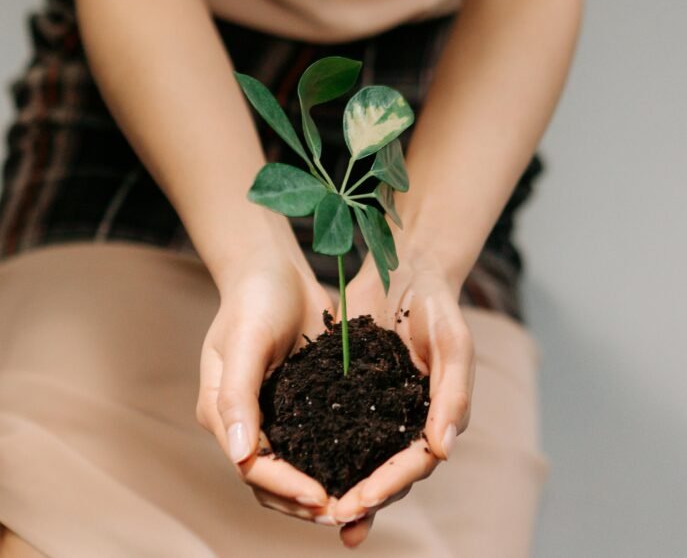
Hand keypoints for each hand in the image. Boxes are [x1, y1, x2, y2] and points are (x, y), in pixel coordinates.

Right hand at [195, 248, 340, 525]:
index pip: (253, 466)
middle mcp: (247, 422)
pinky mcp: (302, 402)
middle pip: (272, 480)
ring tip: (360, 504)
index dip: (286, 487)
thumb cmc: (253, 299)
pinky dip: (336, 461)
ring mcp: (275, 414)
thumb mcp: (244, 342)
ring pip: (297, 468)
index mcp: (223, 413)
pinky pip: (318, 442)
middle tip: (348, 514)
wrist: (273, 269)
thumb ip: (239, 397)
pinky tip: (367, 470)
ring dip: (322, 490)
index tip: (322, 499)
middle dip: (306, 502)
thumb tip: (240, 455)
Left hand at [329, 250, 474, 547]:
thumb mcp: (453, 343)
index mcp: (439, 416)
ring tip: (314, 512)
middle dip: (363, 499)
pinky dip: (322, 453)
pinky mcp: (355, 395)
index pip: (415, 463)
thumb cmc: (437, 305)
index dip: (388, 486)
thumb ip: (452, 394)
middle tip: (332, 518)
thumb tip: (442, 451)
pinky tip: (295, 466)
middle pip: (388, 473)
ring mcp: (381, 410)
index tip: (359, 503)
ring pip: (362, 461)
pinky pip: (338, 432)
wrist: (409, 270)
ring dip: (342, 488)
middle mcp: (410, 421)